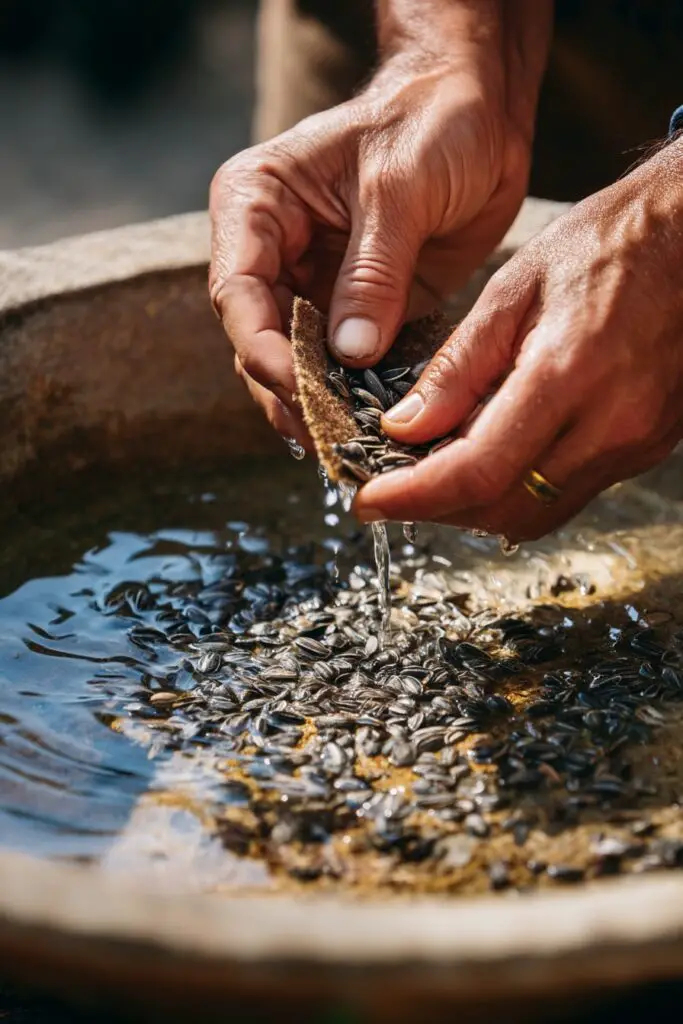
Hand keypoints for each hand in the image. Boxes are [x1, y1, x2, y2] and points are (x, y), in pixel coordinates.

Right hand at [209, 47, 532, 444]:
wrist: (480, 115)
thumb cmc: (432, 121)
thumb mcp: (399, 189)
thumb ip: (372, 272)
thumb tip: (350, 354)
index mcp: (257, 204)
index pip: (236, 291)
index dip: (263, 347)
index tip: (301, 388)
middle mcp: (271, 250)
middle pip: (258, 338)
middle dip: (288, 389)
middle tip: (328, 435)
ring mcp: (311, 285)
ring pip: (295, 362)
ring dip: (318, 402)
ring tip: (349, 444)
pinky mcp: (354, 310)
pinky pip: (343, 365)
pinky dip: (355, 396)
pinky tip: (373, 428)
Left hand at [354, 139, 682, 539]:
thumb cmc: (605, 246)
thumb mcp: (513, 289)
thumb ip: (456, 369)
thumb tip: (404, 428)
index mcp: (568, 374)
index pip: (477, 471)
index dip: (414, 498)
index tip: (369, 500)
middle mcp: (609, 424)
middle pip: (504, 509)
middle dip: (437, 510)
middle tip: (392, 488)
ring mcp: (635, 444)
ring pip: (537, 513)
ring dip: (476, 507)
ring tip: (432, 475)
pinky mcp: (647, 448)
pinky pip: (568, 493)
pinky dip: (518, 489)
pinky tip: (490, 456)